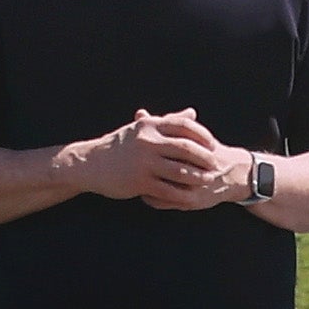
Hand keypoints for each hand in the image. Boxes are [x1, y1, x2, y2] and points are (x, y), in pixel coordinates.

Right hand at [79, 108, 234, 206]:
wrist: (92, 163)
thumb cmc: (120, 145)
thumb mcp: (143, 128)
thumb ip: (170, 120)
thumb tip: (193, 112)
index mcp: (150, 126)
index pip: (184, 126)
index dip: (202, 135)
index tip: (212, 144)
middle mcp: (148, 142)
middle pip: (185, 148)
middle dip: (203, 157)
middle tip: (215, 164)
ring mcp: (144, 163)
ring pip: (179, 171)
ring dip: (196, 177)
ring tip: (207, 180)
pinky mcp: (140, 181)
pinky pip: (167, 189)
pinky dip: (181, 193)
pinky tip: (190, 196)